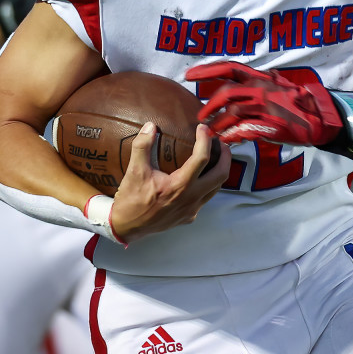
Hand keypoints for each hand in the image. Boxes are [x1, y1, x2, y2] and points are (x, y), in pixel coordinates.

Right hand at [109, 123, 229, 242]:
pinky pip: (205, 199)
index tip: (203, 128)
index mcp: (179, 185)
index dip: (205, 140)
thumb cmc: (131, 199)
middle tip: (220, 142)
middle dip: (225, 156)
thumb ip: (142, 146)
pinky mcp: (189, 217)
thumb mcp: (134, 170)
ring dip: (219, 171)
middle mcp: (191, 198)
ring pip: (216, 188)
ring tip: (215, 157)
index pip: (202, 158)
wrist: (127, 226)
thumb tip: (150, 126)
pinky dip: (208, 185)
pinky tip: (198, 177)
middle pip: (220, 174)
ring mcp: (192, 209)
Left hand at [186, 61, 342, 145]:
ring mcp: (265, 107)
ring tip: (210, 133)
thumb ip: (262, 83)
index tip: (189, 75)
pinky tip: (227, 141)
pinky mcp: (270, 125)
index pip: (229, 68)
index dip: (207, 70)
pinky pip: (244, 130)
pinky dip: (233, 136)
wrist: (319, 118)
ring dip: (218, 124)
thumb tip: (250, 78)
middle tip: (201, 116)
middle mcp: (261, 89)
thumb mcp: (279, 85)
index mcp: (260, 78)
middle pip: (226, 93)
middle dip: (209, 105)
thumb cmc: (298, 102)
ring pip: (232, 113)